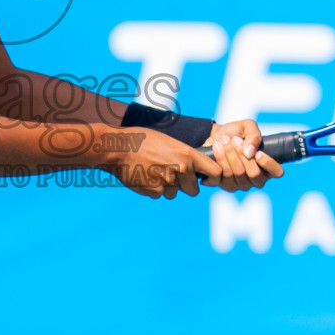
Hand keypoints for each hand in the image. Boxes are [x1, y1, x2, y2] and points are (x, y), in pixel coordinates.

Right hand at [106, 130, 223, 199]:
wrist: (119, 148)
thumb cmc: (142, 140)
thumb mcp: (168, 142)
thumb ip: (183, 155)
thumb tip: (193, 168)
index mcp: (187, 154)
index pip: (215, 172)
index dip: (212, 177)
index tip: (205, 179)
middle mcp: (181, 169)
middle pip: (193, 190)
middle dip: (184, 186)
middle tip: (171, 174)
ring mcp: (168, 182)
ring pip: (174, 193)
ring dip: (166, 187)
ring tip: (152, 171)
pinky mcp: (155, 191)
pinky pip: (159, 195)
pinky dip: (153, 189)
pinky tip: (144, 175)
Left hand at [201, 119, 283, 191]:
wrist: (215, 137)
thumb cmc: (235, 133)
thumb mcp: (247, 127)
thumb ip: (254, 136)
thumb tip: (250, 152)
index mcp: (267, 166)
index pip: (277, 172)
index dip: (269, 164)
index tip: (258, 153)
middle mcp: (257, 178)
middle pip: (254, 173)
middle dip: (242, 154)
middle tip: (234, 139)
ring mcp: (241, 184)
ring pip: (237, 174)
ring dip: (229, 154)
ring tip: (223, 140)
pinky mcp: (225, 185)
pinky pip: (223, 176)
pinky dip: (219, 159)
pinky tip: (216, 148)